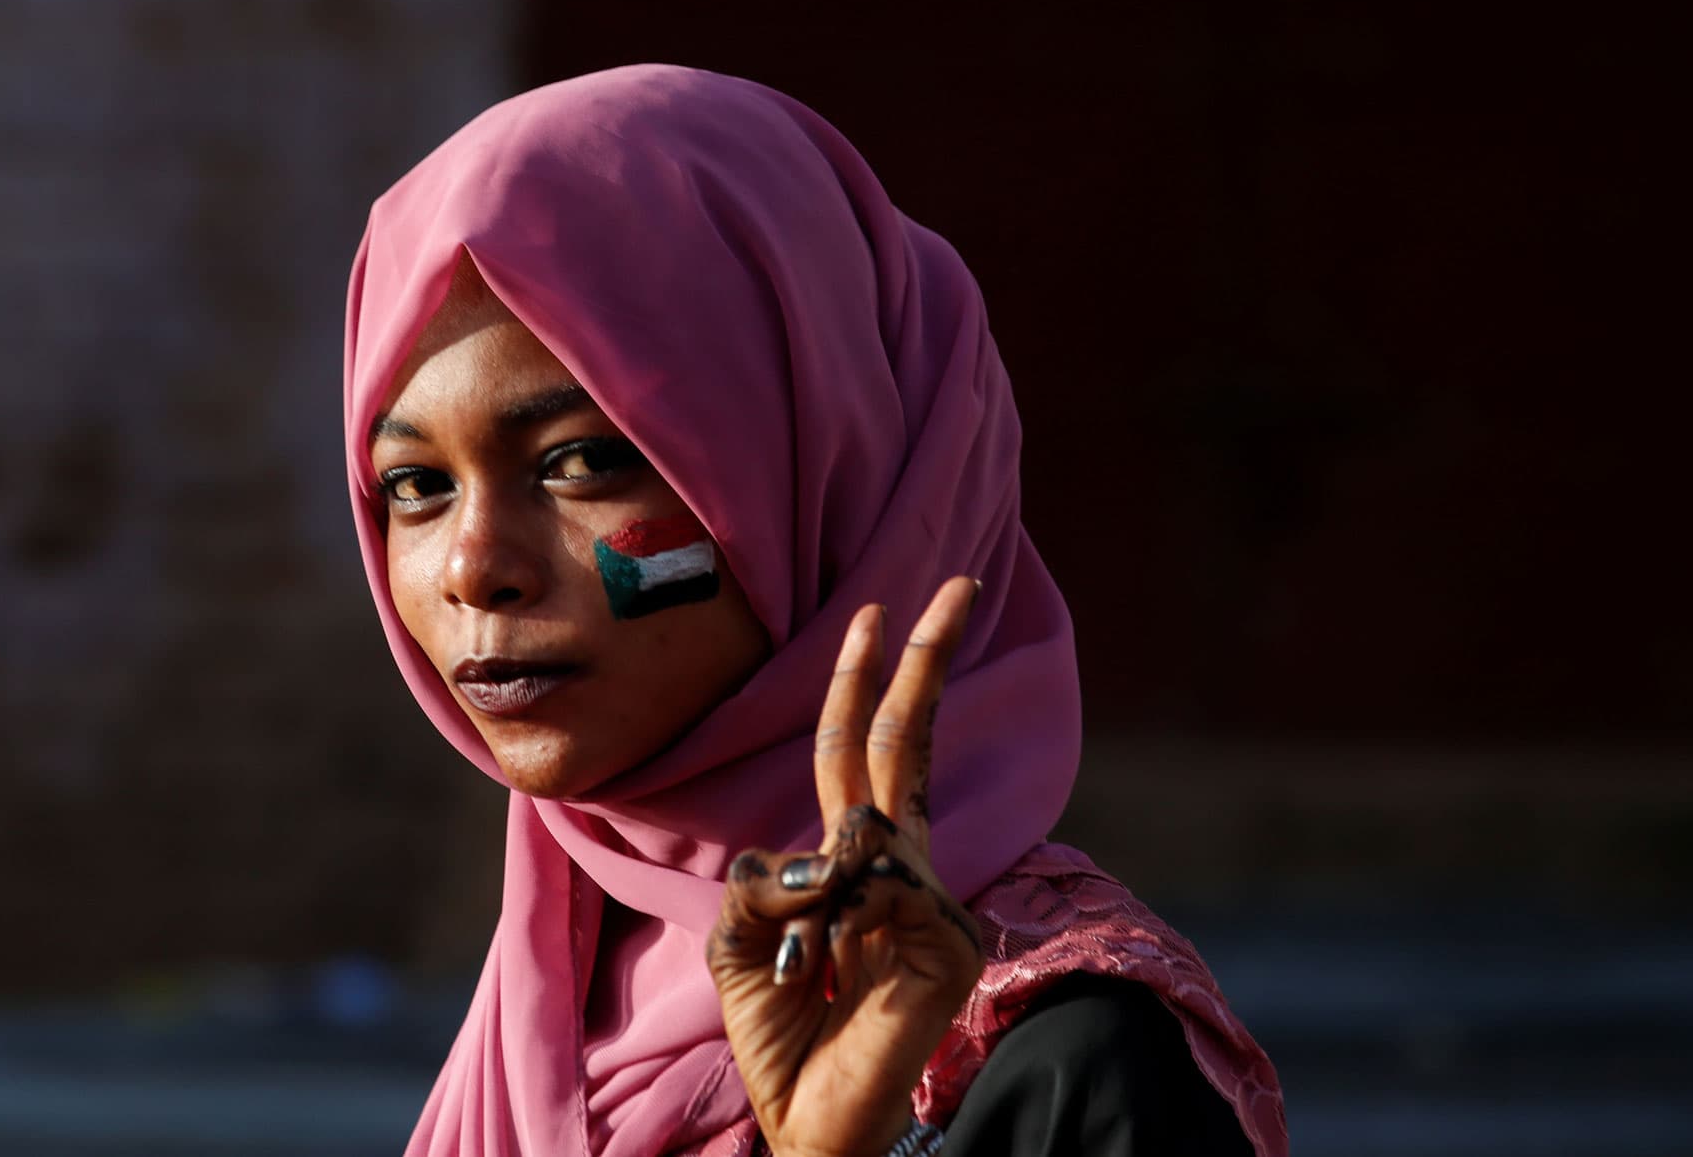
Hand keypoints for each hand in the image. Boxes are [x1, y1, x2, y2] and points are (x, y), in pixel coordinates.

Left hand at [705, 579, 986, 1156]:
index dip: (863, 680)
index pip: (859, 749)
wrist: (809, 1116)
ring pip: (861, 835)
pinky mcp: (952, 943)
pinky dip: (832, 926)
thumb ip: (762, 876)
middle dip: (925, 661)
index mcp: (851, 857)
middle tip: (954, 587)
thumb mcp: (738, 935)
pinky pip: (876, 893)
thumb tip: (827, 854)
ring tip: (803, 971)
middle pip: (906, 743)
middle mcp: (900, 865)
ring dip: (808, 904)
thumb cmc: (775, 1027)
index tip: (874, 610)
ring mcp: (933, 902)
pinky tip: (832, 974)